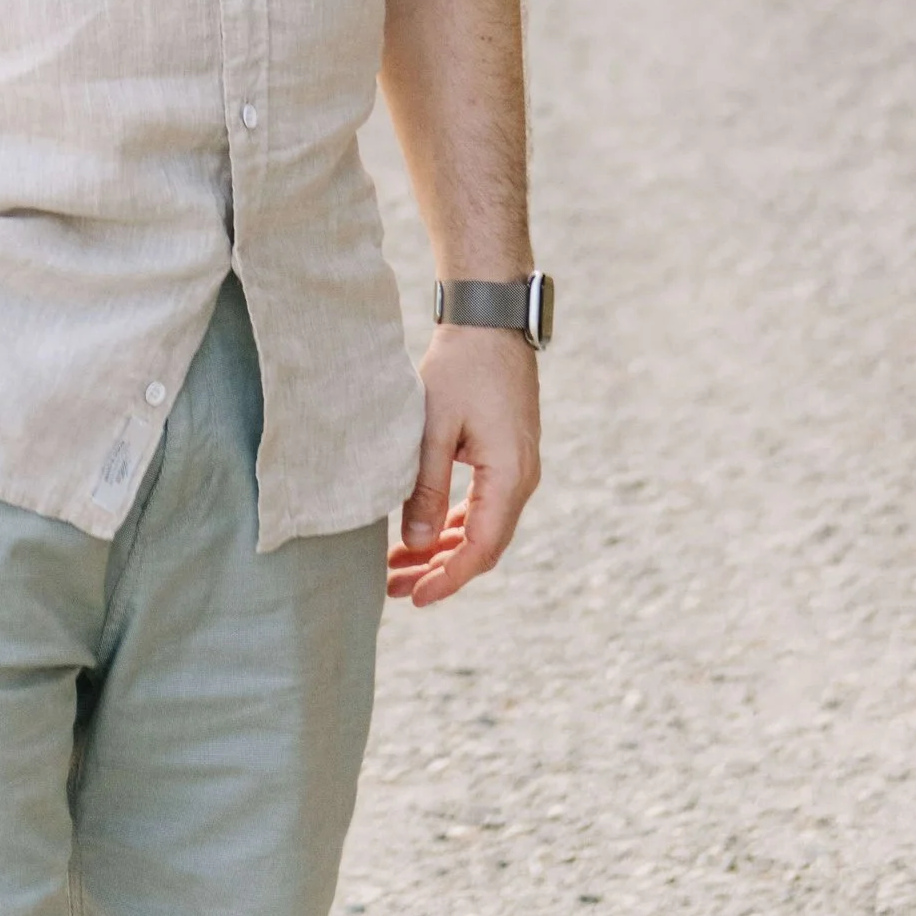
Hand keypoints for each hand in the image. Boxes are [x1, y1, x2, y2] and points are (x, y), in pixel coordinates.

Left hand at [388, 323, 539, 605]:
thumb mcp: (435, 425)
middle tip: (394, 588)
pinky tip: (424, 534)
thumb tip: (415, 545)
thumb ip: (426, 485)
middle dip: (438, 570)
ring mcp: (517, 468)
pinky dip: (453, 523)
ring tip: (399, 567)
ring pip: (481, 527)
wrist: (490, 317)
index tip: (413, 597)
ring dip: (443, 549)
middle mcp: (522, 479)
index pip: (480, 549)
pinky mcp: (507, 456)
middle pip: (482, 545)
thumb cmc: (463, 365)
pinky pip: (483, 505)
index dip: (447, 579)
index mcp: (510, 476)